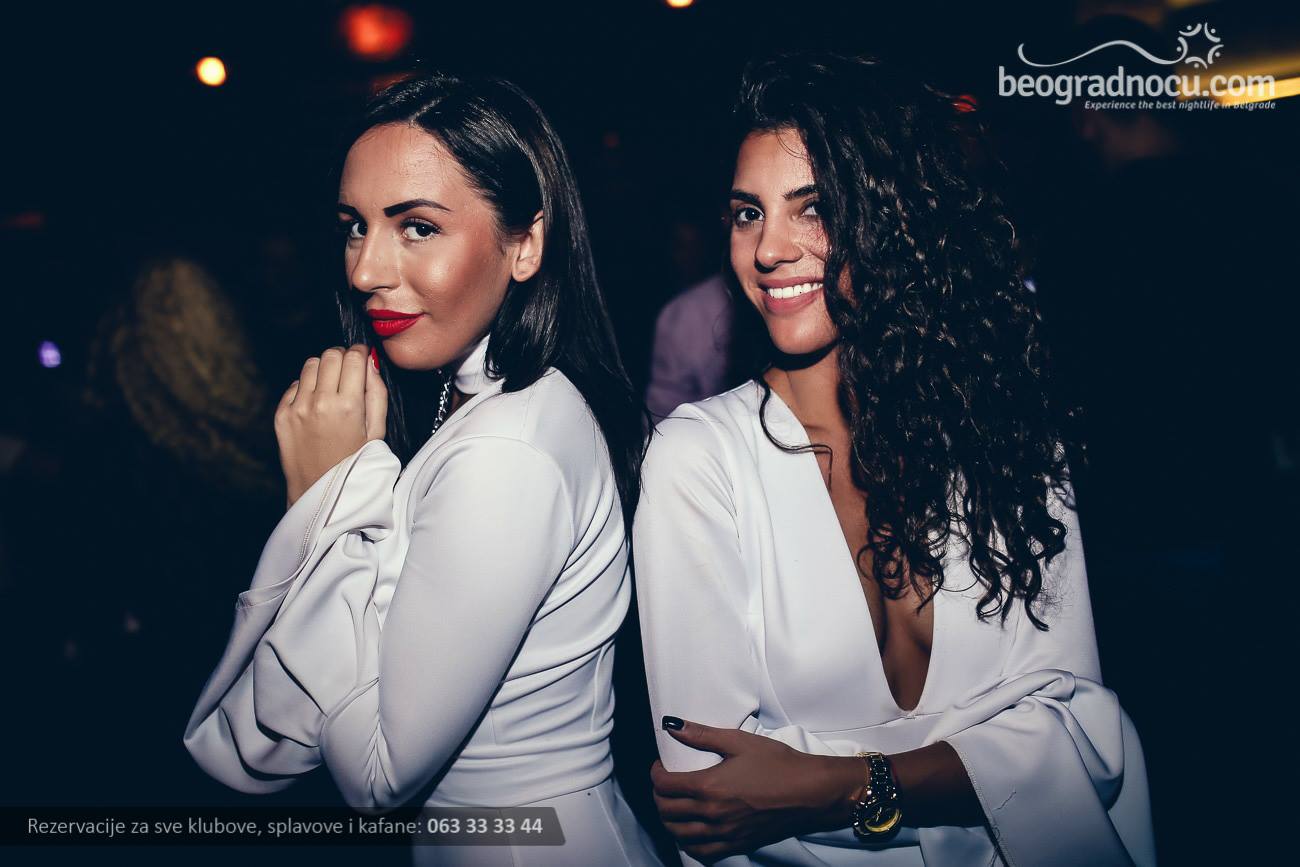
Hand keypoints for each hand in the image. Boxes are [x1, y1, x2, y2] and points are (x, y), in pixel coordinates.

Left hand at [275, 344, 387, 506]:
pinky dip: (306, 387)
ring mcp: (297, 408)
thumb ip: (377, 393)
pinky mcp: (281, 415)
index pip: (353, 357)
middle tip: (348, 370)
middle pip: (330, 355)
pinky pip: (295, 384)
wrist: (319, 492)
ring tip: (331, 387)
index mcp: (348, 407)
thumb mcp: (377, 431)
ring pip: (310, 364)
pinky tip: (316, 404)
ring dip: (323, 369)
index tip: (363, 358)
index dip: (360, 353)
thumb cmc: (354, 463)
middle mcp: (320, 403)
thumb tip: (371, 361)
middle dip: (342, 357)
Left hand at [651, 718, 860, 861]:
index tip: (660, 766)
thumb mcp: (739, 741)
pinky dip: (688, 842)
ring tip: (674, 806)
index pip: (664, 786)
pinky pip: (701, 852)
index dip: (655, 774)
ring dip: (669, 821)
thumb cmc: (778, 764)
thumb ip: (702, 734)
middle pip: (666, 812)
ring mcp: (723, 834)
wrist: (810, 792)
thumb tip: (673, 726)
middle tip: (665, 784)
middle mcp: (711, 814)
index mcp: (708, 787)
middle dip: (658, 796)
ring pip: (679, 835)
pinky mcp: (736, 845)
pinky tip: (690, 831)